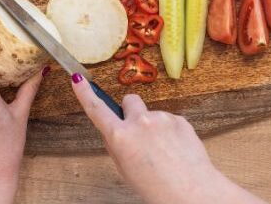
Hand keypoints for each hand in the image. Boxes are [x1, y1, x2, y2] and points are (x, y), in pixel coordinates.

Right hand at [71, 74, 264, 203]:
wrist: (192, 192)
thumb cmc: (157, 188)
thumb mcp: (125, 170)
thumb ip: (116, 146)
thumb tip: (114, 131)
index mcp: (121, 137)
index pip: (97, 109)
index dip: (85, 93)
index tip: (77, 78)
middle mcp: (139, 122)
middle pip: (129, 101)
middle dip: (131, 112)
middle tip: (138, 133)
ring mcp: (161, 118)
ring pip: (151, 114)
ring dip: (153, 127)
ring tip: (163, 152)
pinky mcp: (179, 119)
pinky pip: (169, 121)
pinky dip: (170, 132)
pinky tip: (175, 151)